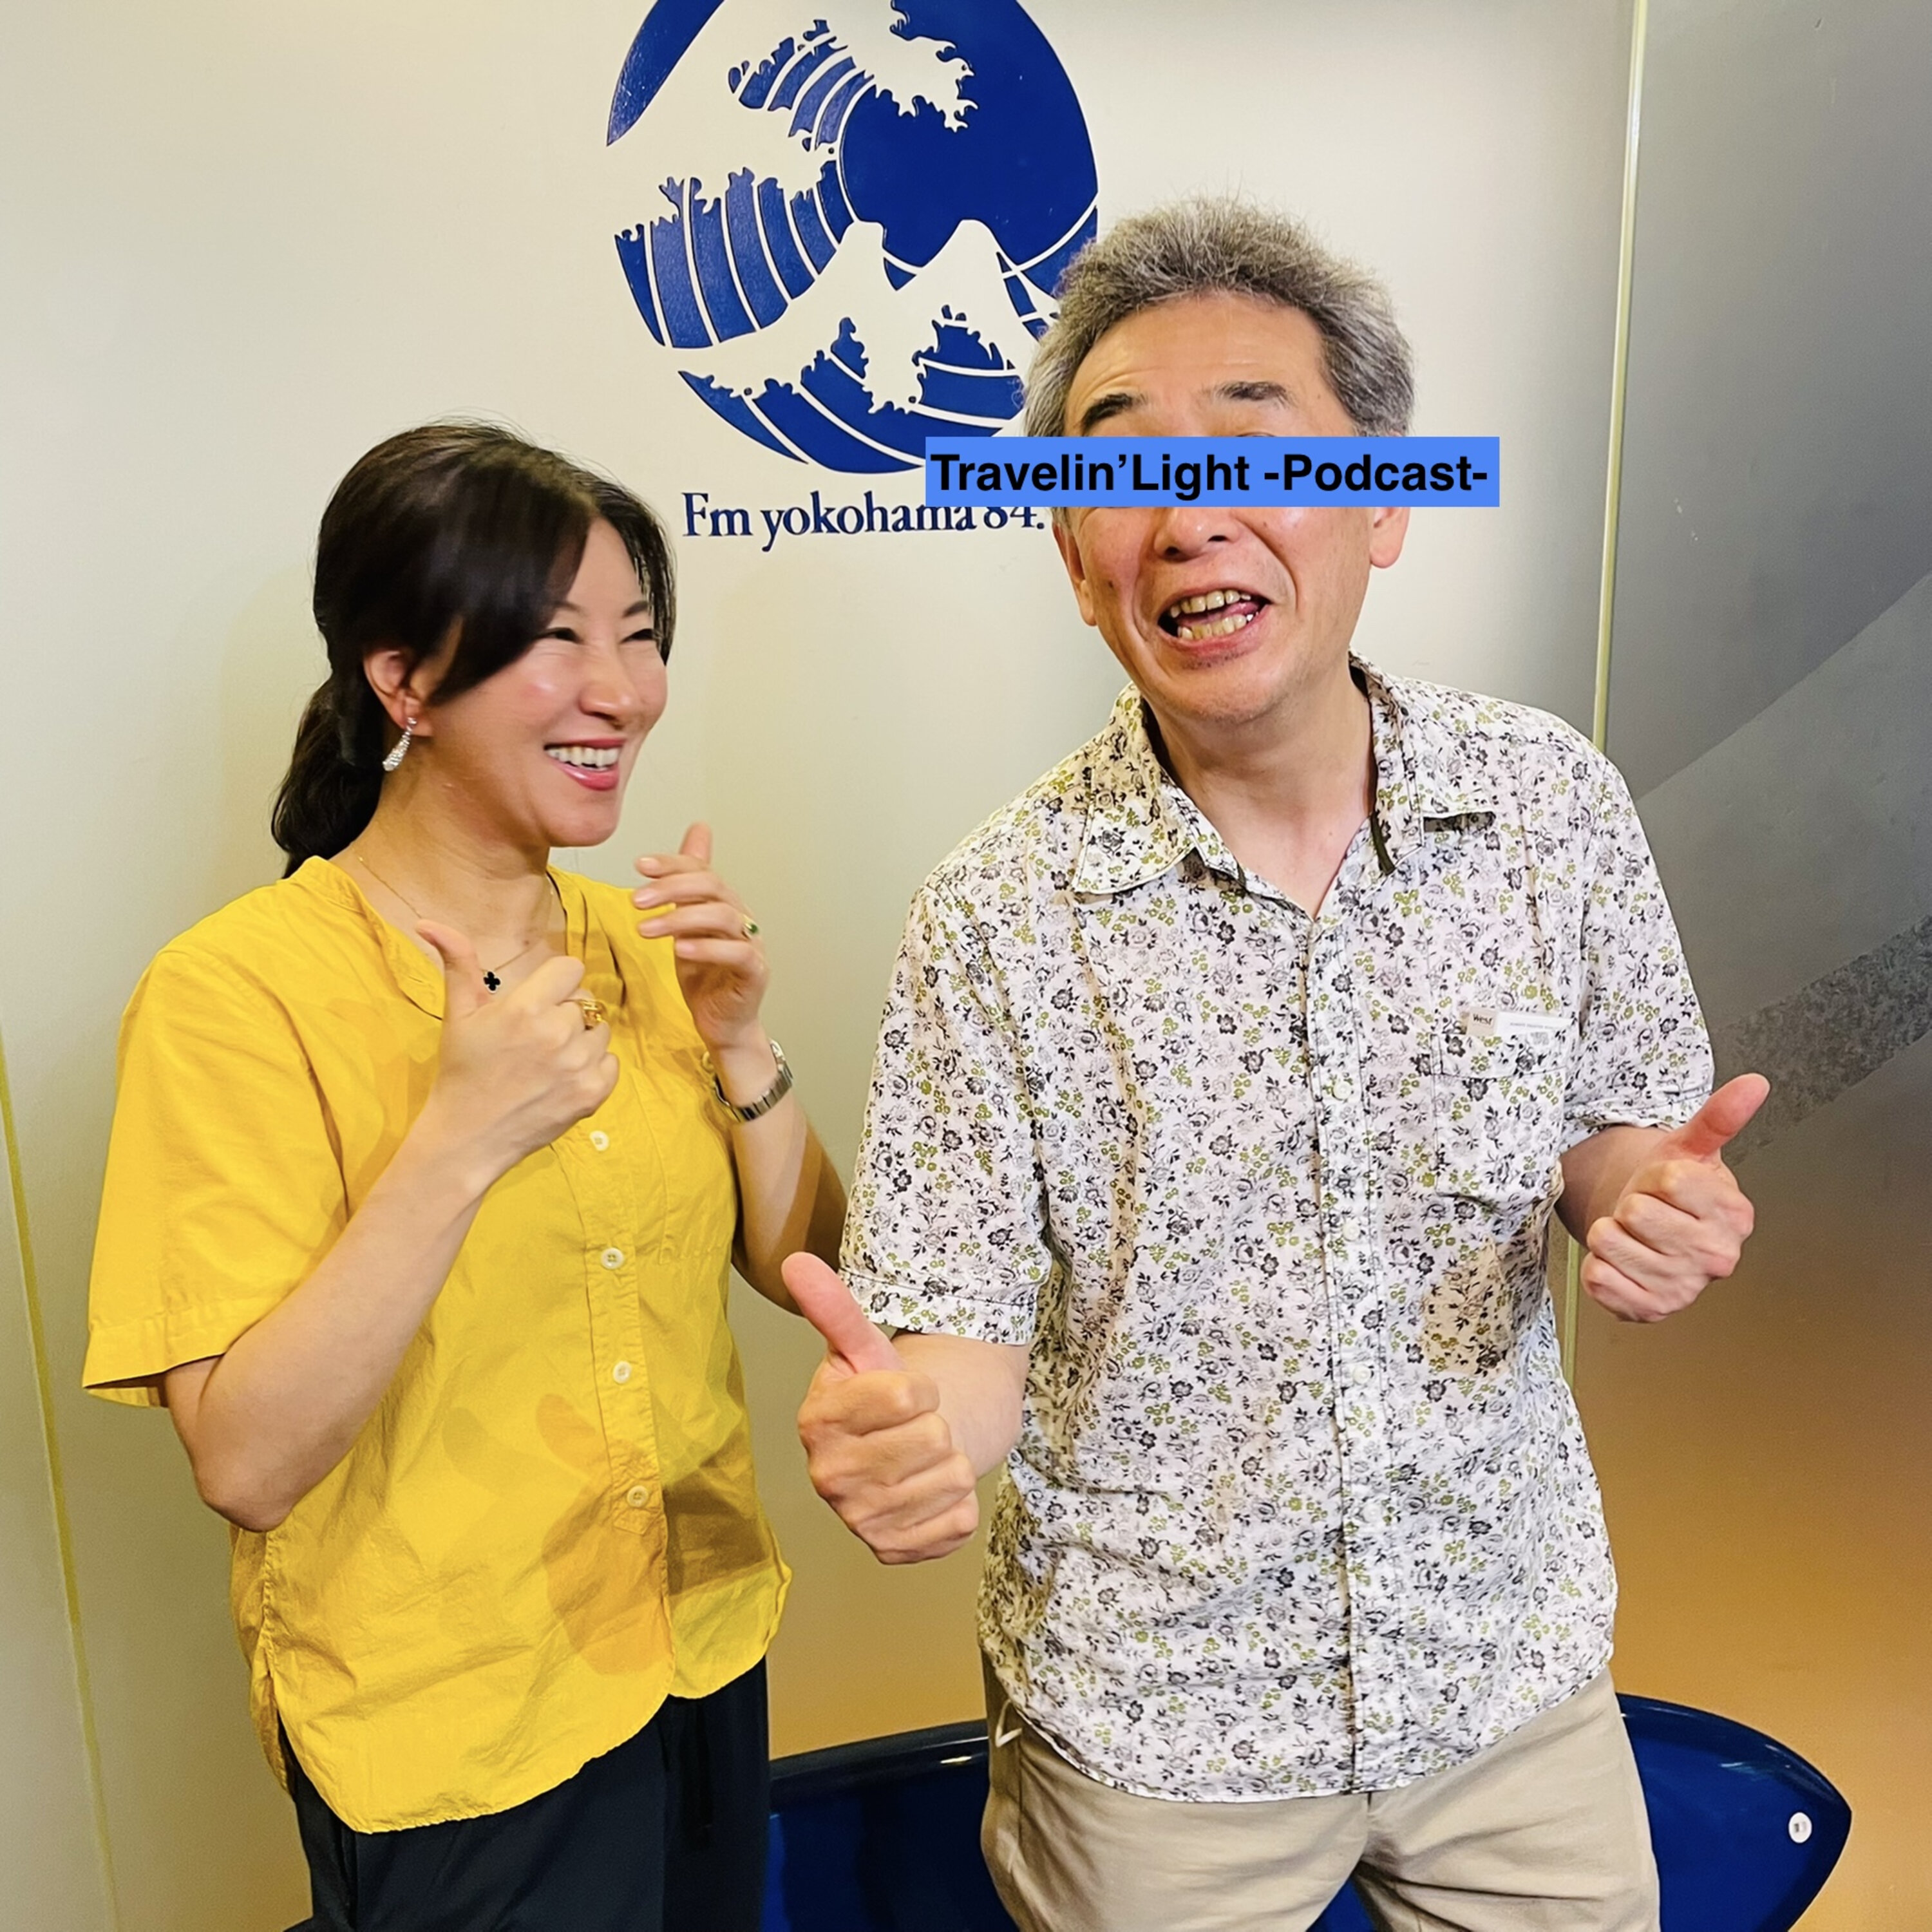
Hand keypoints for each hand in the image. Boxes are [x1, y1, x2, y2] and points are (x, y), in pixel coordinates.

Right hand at [416, 923, 617, 1184]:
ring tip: (548, 1059)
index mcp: (527, 1008)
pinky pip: (611, 1063)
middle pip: (585, 1000)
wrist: (468, 1137)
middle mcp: (559, 1033)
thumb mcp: (458, 1014)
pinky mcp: (593, 1094)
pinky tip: (562, 1078)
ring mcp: (579, 1066)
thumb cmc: (461, 1072)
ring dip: (581, 1040)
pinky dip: (593, 1068)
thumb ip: (457, 962)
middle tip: (535, 1037)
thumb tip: (428, 922)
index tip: (537, 1000)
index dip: (555, 982)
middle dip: (564, 1012)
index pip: (570, 968)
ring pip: (601, 1030)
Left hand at [634, 824, 769, 1060]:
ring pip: (723, 916)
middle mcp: (741, 918)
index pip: (701, 871)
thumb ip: (686, 886)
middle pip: (713, 887)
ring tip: (646, 929)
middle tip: (636, 899)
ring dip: (680, 918)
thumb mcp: (686, 926)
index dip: (672, 864)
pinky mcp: (755, 972)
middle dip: (672, 887)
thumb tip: (697, 832)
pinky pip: (737, 953)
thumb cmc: (706, 977)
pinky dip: (707, 948)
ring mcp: (751, 944)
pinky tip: (678, 949)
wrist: (723, 1024)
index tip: (639, 865)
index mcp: (724, 904)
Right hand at [787, 1253, 980, 1564]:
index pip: (907, 1394)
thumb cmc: (882, 1395)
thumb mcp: (863, 1348)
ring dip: (953, 1462)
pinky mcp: (893, 1552)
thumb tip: (796, 1260)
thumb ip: (834, 1308)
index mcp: (816, 1422)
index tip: (906, 1391)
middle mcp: (827, 1477)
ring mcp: (859, 1521)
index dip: (920, 1385)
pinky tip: (931, 1493)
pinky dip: (959, 1504)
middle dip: (938, 1424)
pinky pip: (961, 1521)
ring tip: (924, 1459)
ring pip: (954, 1478)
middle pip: (934, 1439)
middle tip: (916, 1428)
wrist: (901, 1450)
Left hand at [1581, 1073, 1768, 1321]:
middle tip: (1648, 1212)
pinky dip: (1598, 1265)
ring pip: (1609, 1241)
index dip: (1655, 1175)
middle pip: (1637, 1212)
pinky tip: (1622, 1261)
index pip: (1670, 1180)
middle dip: (1631, 1205)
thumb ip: (1719, 1117)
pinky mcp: (1648, 1310)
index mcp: (1733, 1214)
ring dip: (1611, 1233)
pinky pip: (1597, 1277)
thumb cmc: (1671, 1193)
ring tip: (1635, 1235)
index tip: (1665, 1185)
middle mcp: (1715, 1257)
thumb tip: (1753, 1084)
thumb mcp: (1691, 1148)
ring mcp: (1683, 1288)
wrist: (1651, 1231)